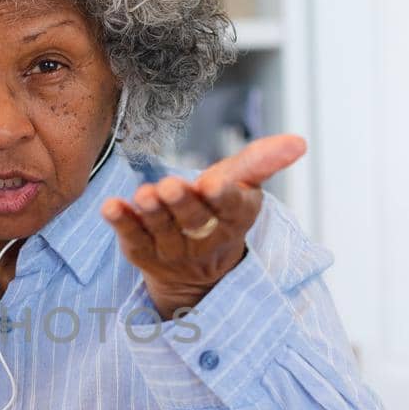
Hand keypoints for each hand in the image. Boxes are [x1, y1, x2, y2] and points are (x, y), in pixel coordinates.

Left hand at [101, 134, 306, 316]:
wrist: (198, 268)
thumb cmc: (219, 209)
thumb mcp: (242, 185)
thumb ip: (262, 161)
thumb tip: (299, 141)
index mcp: (234, 218)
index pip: (231, 208)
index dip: (223, 196)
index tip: (215, 184)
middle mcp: (204, 239)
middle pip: (193, 221)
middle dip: (182, 203)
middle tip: (169, 186)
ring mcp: (172, 250)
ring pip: (161, 231)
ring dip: (150, 212)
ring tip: (143, 195)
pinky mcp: (143, 254)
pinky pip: (131, 239)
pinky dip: (120, 223)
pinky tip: (110, 207)